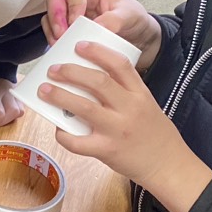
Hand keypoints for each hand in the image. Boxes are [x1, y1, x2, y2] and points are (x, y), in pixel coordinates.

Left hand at [40, 40, 211, 211]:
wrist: (168, 165)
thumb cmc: (154, 133)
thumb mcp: (146, 104)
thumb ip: (123, 92)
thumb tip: (85, 78)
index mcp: (140, 94)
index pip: (119, 64)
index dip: (97, 52)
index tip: (79, 46)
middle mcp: (129, 109)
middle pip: (98, 82)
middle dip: (71, 72)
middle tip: (53, 69)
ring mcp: (117, 130)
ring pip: (84, 107)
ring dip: (60, 96)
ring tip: (44, 90)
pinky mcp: (106, 151)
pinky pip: (78, 141)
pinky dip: (63, 134)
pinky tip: (57, 128)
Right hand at [43, 0, 161, 68]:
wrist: (138, 38)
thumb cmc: (134, 20)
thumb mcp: (129, 16)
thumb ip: (113, 19)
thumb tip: (94, 27)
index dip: (72, 4)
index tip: (77, 22)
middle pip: (55, 0)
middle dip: (56, 18)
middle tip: (62, 35)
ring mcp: (70, 14)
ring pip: (50, 16)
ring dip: (52, 31)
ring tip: (60, 44)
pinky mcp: (67, 29)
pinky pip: (52, 31)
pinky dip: (53, 39)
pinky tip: (60, 49)